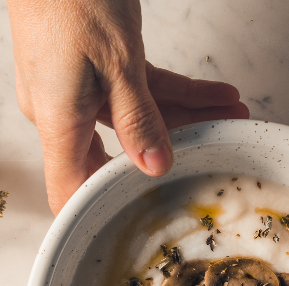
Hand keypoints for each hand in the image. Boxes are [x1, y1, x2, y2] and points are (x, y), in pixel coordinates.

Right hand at [7, 0, 247, 214]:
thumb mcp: (117, 61)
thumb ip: (138, 117)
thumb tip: (155, 165)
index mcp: (56, 122)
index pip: (70, 191)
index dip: (98, 212)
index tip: (139, 220)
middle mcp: (59, 114)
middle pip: (115, 155)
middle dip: (169, 155)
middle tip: (219, 151)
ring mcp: (71, 91)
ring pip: (132, 119)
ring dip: (182, 116)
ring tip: (232, 112)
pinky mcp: (85, 67)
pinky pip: (130, 90)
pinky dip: (168, 91)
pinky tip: (211, 92)